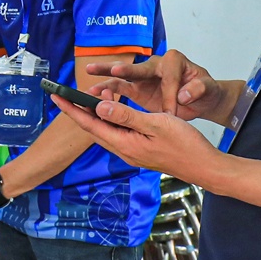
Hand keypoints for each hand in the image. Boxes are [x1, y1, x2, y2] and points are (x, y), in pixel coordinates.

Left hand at [50, 93, 222, 182]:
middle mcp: (124, 150)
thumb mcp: (155, 124)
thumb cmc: (185, 144)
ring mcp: (132, 152)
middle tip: (68, 93)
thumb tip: (98, 108)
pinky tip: (116, 110)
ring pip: (106, 131)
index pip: (89, 124)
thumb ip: (126, 116)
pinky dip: (112, 119)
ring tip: (96, 96)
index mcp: (124, 143)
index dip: (71, 109)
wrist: (204, 166)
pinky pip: (118, 133)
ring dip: (97, 114)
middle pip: (94, 128)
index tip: (56, 95)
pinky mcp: (140, 151)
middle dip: (79, 111)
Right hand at [81, 49, 229, 123]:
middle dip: (125, 70)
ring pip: (123, 76)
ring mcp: (144, 77)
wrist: (202, 98)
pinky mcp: (137, 89)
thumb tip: (184, 95)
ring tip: (91, 80)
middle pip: (137, 68)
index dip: (168, 94)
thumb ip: (198, 89)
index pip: (168, 77)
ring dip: (107, 79)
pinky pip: (120, 89)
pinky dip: (108, 92)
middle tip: (114, 70)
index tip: (171, 112)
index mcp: (174, 61)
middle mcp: (155, 65)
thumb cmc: (205, 90)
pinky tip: (94, 95)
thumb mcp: (208, 88)